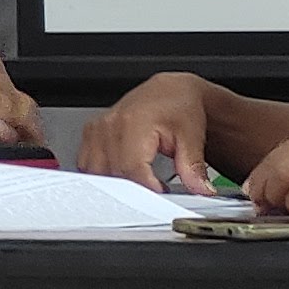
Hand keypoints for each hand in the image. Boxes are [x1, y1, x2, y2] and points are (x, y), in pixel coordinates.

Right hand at [79, 75, 216, 190]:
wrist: (168, 92)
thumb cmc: (178, 108)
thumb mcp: (192, 136)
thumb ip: (193, 166)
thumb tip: (200, 189)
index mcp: (133, 123)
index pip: (131, 169)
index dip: (146, 189)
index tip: (161, 196)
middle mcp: (109, 125)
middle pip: (114, 174)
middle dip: (136, 189)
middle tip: (157, 187)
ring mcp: (96, 130)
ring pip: (98, 174)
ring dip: (119, 183)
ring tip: (142, 178)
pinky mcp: (89, 136)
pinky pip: (88, 166)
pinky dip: (105, 175)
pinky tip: (124, 172)